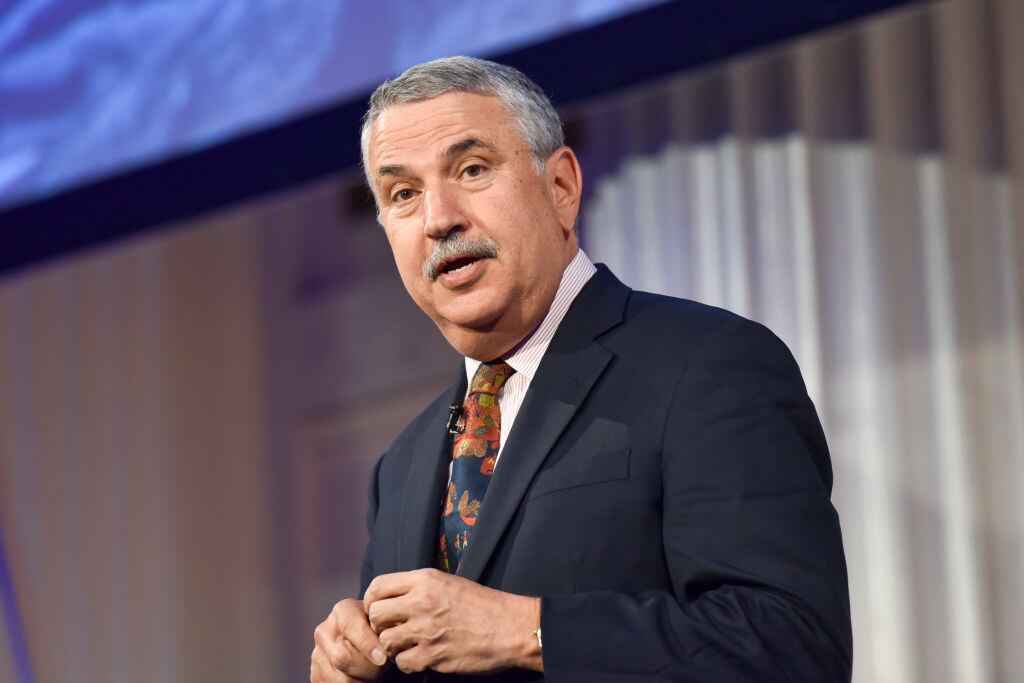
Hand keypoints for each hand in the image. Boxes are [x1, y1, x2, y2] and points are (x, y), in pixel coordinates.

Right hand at [311, 598, 388, 681]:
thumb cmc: (378, 628)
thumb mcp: (384, 620)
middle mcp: (325, 630)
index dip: (367, 644)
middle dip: (368, 668)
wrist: (364, 637)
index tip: (383, 658)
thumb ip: (385, 625)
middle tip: (383, 667)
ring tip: (374, 672)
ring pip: (340, 678)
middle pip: (343, 657)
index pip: (351, 626)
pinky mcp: (316, 673)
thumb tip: (389, 641)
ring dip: (362, 680)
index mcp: (342, 611)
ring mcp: (317, 653)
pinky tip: (362, 678)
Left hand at [363, 568, 541, 674]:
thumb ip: (420, 587)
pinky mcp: (432, 657)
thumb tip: (392, 598)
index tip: (379, 609)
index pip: (378, 586)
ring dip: (393, 646)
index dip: (372, 599)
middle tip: (392, 630)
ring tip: (408, 644)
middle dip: (379, 625)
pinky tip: (420, 657)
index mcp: (425, 580)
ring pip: (386, 642)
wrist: (510, 628)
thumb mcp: (449, 582)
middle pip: (375, 615)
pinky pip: (402, 663)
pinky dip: (408, 663)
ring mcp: (425, 632)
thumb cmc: (483, 605)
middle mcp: (421, 603)